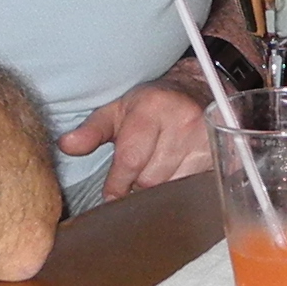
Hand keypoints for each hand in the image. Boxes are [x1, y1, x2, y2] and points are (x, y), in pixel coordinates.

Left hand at [61, 73, 218, 199]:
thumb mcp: (118, 110)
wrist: (198, 90)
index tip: (112, 195)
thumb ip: (92, 130)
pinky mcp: (220, 155)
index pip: (131, 160)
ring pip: (173, 186)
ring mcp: (205, 140)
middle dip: (138, 184)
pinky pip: (194, 187)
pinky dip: (181, 188)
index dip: (118, 184)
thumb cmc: (152, 104)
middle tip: (135, 176)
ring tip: (155, 172)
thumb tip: (66, 145)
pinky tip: (175, 176)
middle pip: (152, 179)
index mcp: (153, 108)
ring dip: (160, 188)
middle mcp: (183, 122)